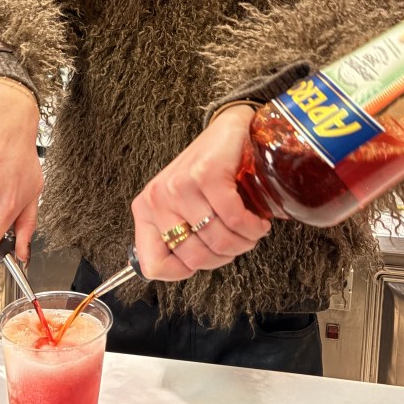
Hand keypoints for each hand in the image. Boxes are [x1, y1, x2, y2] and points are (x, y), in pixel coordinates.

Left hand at [131, 105, 270, 280]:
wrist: (229, 132)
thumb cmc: (208, 173)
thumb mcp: (184, 207)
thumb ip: (181, 236)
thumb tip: (188, 269)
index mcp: (145, 211)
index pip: (154, 265)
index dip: (187, 271)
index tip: (208, 255)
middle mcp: (156, 199)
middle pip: (194, 258)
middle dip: (226, 256)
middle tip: (240, 242)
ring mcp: (179, 186)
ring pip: (218, 240)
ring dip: (244, 242)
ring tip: (252, 230)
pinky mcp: (205, 174)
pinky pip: (233, 218)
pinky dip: (252, 226)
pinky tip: (258, 221)